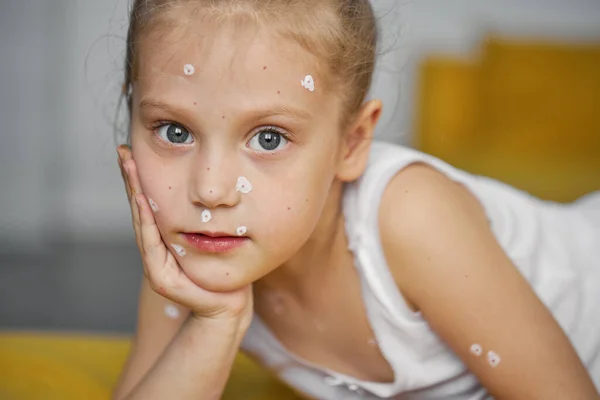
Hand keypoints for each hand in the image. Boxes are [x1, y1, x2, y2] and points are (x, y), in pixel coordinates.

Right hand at [116, 145, 252, 323]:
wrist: (229, 308)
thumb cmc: (227, 273)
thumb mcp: (218, 239)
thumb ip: (208, 220)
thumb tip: (216, 188)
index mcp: (168, 241)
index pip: (152, 206)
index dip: (142, 181)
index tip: (134, 152)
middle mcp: (158, 251)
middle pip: (142, 210)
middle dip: (133, 180)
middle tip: (124, 151)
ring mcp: (157, 265)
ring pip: (143, 224)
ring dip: (135, 194)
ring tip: (130, 167)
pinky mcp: (163, 280)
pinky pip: (153, 246)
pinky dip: (146, 222)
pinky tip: (142, 200)